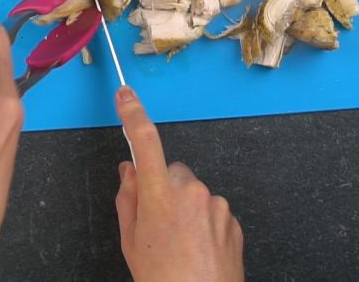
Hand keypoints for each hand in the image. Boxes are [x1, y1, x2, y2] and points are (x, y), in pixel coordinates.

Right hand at [114, 86, 243, 281]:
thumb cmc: (163, 280)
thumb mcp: (130, 240)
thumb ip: (127, 198)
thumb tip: (129, 172)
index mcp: (159, 196)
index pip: (144, 141)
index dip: (133, 113)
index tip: (126, 96)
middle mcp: (191, 192)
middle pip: (171, 172)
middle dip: (163, 187)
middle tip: (156, 221)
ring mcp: (216, 204)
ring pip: (193, 192)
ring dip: (185, 208)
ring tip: (179, 242)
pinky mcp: (233, 218)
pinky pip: (212, 209)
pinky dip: (203, 222)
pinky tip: (196, 247)